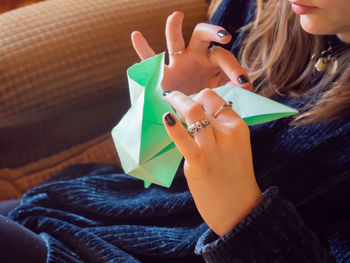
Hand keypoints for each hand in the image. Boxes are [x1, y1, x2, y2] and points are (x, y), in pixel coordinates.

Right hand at [131, 11, 251, 94]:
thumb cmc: (207, 105)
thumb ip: (232, 89)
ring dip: (174, 28)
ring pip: (175, 41)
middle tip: (225, 37)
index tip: (244, 83)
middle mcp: (196, 58)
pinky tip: (136, 35)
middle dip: (214, 33)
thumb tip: (245, 85)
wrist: (189, 119)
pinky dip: (142, 49)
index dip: (235, 68)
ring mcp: (178, 64)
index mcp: (213, 64)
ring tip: (176, 15)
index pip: (224, 57)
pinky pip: (150, 60)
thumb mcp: (221, 98)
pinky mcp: (162, 74)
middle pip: (203, 37)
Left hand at [162, 89, 262, 235]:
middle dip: (185, 98)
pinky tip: (166, 118)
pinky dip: (173, 127)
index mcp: (239, 126)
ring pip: (193, 111)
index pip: (215, 98)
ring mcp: (215, 147)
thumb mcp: (234, 147)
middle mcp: (229, 132)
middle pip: (203, 100)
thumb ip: (219, 131)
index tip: (188, 102)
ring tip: (167, 105)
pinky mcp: (199, 162)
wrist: (239, 209)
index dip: (198, 96)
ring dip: (177, 103)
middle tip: (173, 102)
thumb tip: (194, 116)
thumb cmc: (233, 177)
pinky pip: (183, 139)